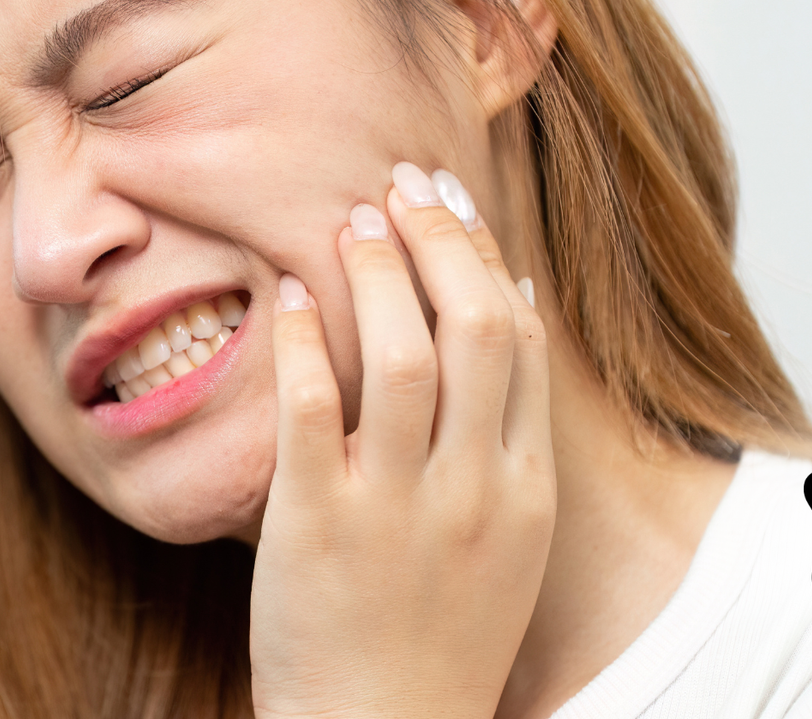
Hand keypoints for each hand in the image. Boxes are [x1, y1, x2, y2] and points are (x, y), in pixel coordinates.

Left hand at [249, 163, 554, 718]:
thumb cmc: (437, 628)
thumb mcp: (505, 534)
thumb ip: (511, 431)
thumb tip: (516, 305)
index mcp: (525, 492)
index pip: (521, 342)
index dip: (485, 256)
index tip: (451, 201)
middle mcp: (472, 492)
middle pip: (474, 330)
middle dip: (440, 240)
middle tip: (399, 184)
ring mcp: (396, 510)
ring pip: (404, 358)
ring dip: (377, 273)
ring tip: (350, 218)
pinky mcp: (317, 528)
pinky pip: (312, 412)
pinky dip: (303, 342)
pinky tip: (287, 296)